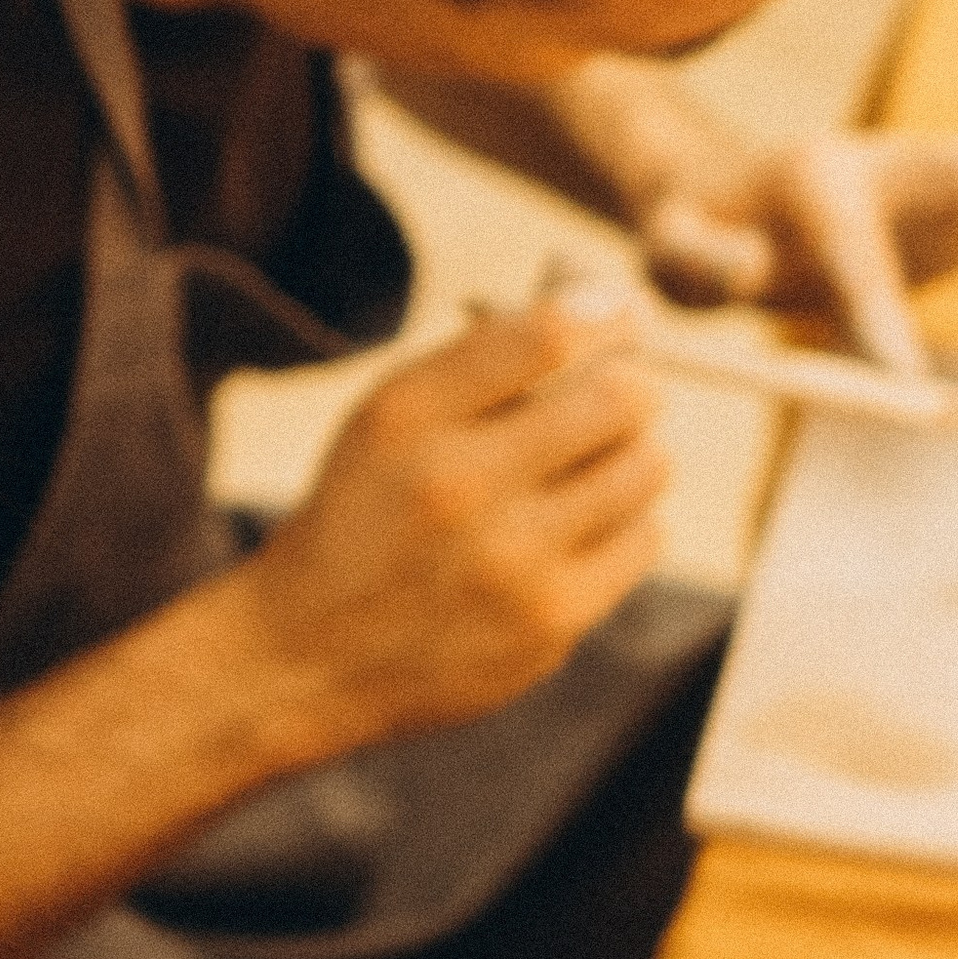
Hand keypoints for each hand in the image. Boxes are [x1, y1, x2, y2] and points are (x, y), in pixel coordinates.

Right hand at [226, 301, 668, 762]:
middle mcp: (457, 488)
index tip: (626, 311)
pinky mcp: (549, 625)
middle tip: (624, 390)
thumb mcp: (391, 415)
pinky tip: (586, 523)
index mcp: (410, 419)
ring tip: (598, 459)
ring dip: (635, 451)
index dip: (606, 311)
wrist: (312, 650)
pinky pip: (644, 539)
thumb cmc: (369, 510)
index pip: (543, 337)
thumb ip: (484, 356)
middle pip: (617, 400)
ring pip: (645, 469)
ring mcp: (510, 565)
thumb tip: (606, 308)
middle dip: (633, 384)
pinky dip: (629, 519)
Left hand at [636, 128, 957, 373]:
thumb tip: (753, 272)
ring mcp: (937, 164)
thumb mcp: (669, 243)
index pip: (858, 236)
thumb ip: (696, 256)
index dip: (882, 307)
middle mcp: (885, 156)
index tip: (904, 380)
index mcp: (809, 174)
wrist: (736, 187)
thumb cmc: (702, 227)